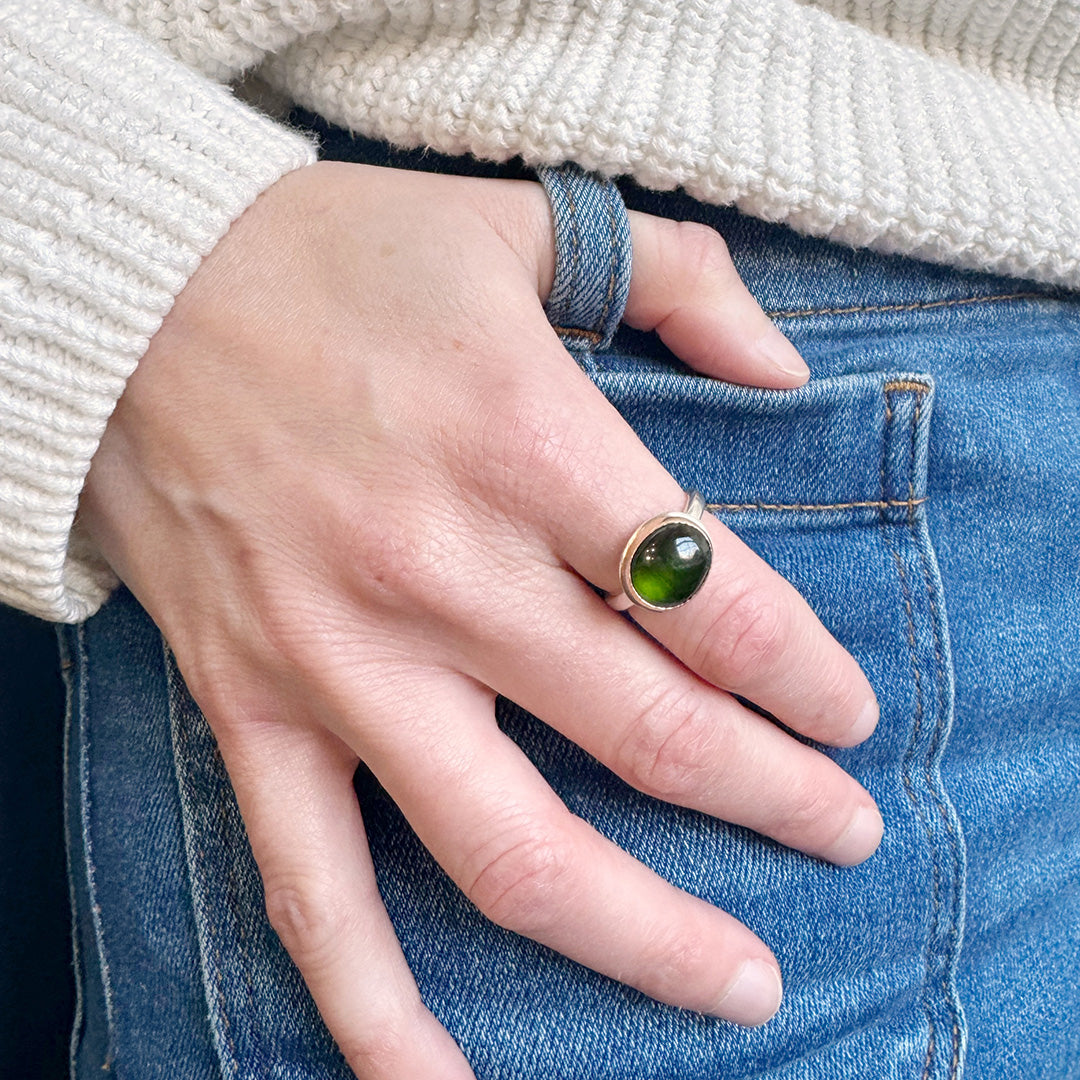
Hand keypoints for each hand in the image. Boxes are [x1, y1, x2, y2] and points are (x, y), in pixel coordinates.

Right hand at [80, 161, 881, 1078]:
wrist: (130, 292)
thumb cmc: (331, 256)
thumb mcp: (513, 222)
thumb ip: (673, 277)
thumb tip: (781, 371)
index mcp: (522, 442)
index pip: (711, 597)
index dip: (803, 672)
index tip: (846, 715)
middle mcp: (439, 569)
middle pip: (649, 733)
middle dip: (771, 800)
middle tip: (842, 836)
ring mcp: (340, 658)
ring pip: (510, 846)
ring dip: (641, 933)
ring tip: (739, 985)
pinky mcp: (253, 705)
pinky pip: (311, 886)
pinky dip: (372, 1002)